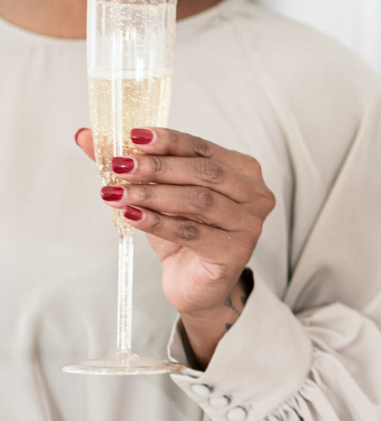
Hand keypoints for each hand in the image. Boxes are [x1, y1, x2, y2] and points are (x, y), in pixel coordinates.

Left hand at [76, 127, 275, 363]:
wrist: (197, 284)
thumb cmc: (186, 233)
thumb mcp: (160, 193)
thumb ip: (131, 164)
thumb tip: (87, 137)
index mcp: (243, 171)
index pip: (204, 148)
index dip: (169, 140)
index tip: (134, 137)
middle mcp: (255, 195)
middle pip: (205, 172)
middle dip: (158, 167)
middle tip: (120, 166)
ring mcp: (248, 226)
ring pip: (199, 201)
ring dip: (153, 195)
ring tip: (119, 194)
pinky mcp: (234, 253)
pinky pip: (192, 232)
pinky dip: (158, 222)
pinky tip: (132, 216)